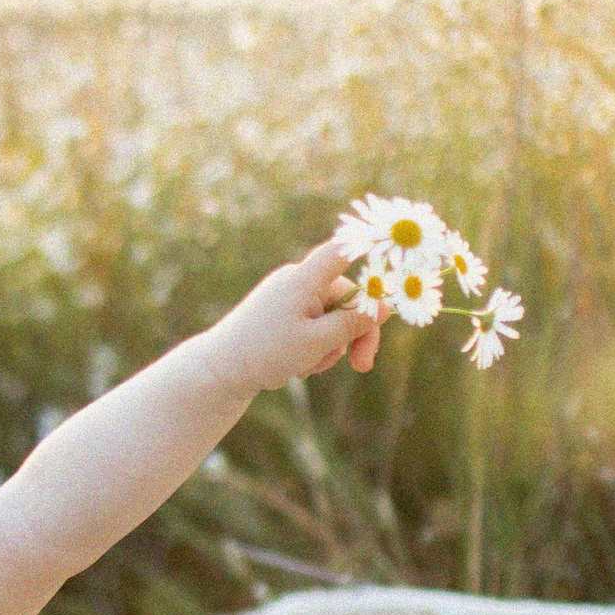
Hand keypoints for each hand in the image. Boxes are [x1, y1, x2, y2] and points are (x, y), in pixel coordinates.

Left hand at [208, 240, 380, 393]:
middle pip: (348, 297)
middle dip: (357, 333)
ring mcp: (291, 297)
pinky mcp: (286, 314)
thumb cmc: (265, 352)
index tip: (393, 243)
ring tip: (306, 365)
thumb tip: (383, 306)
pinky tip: (297, 366)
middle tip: (363, 366)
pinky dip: (314, 348)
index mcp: (303, 279)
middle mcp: (298, 281)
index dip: (368, 245)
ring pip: (334, 319)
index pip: (341, 250)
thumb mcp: (317, 342)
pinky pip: (316, 328)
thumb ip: (353, 323)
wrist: (221, 371)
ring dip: (331, 347)